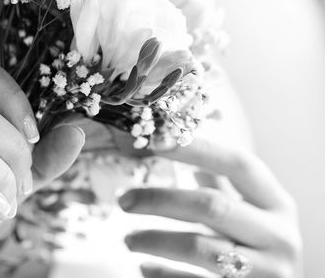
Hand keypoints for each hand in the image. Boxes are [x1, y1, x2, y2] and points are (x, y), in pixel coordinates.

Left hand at [119, 138, 302, 277]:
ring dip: (154, 240)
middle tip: (124, 199)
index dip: (196, 149)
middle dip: (160, 199)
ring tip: (128, 239)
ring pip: (198, 248)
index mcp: (277, 205)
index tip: (154, 140)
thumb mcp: (253, 214)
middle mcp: (278, 237)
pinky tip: (144, 267)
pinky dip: (163, 274)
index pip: (238, 164)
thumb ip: (222, 184)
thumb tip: (174, 143)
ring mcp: (267, 272)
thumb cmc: (260, 249)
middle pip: (211, 206)